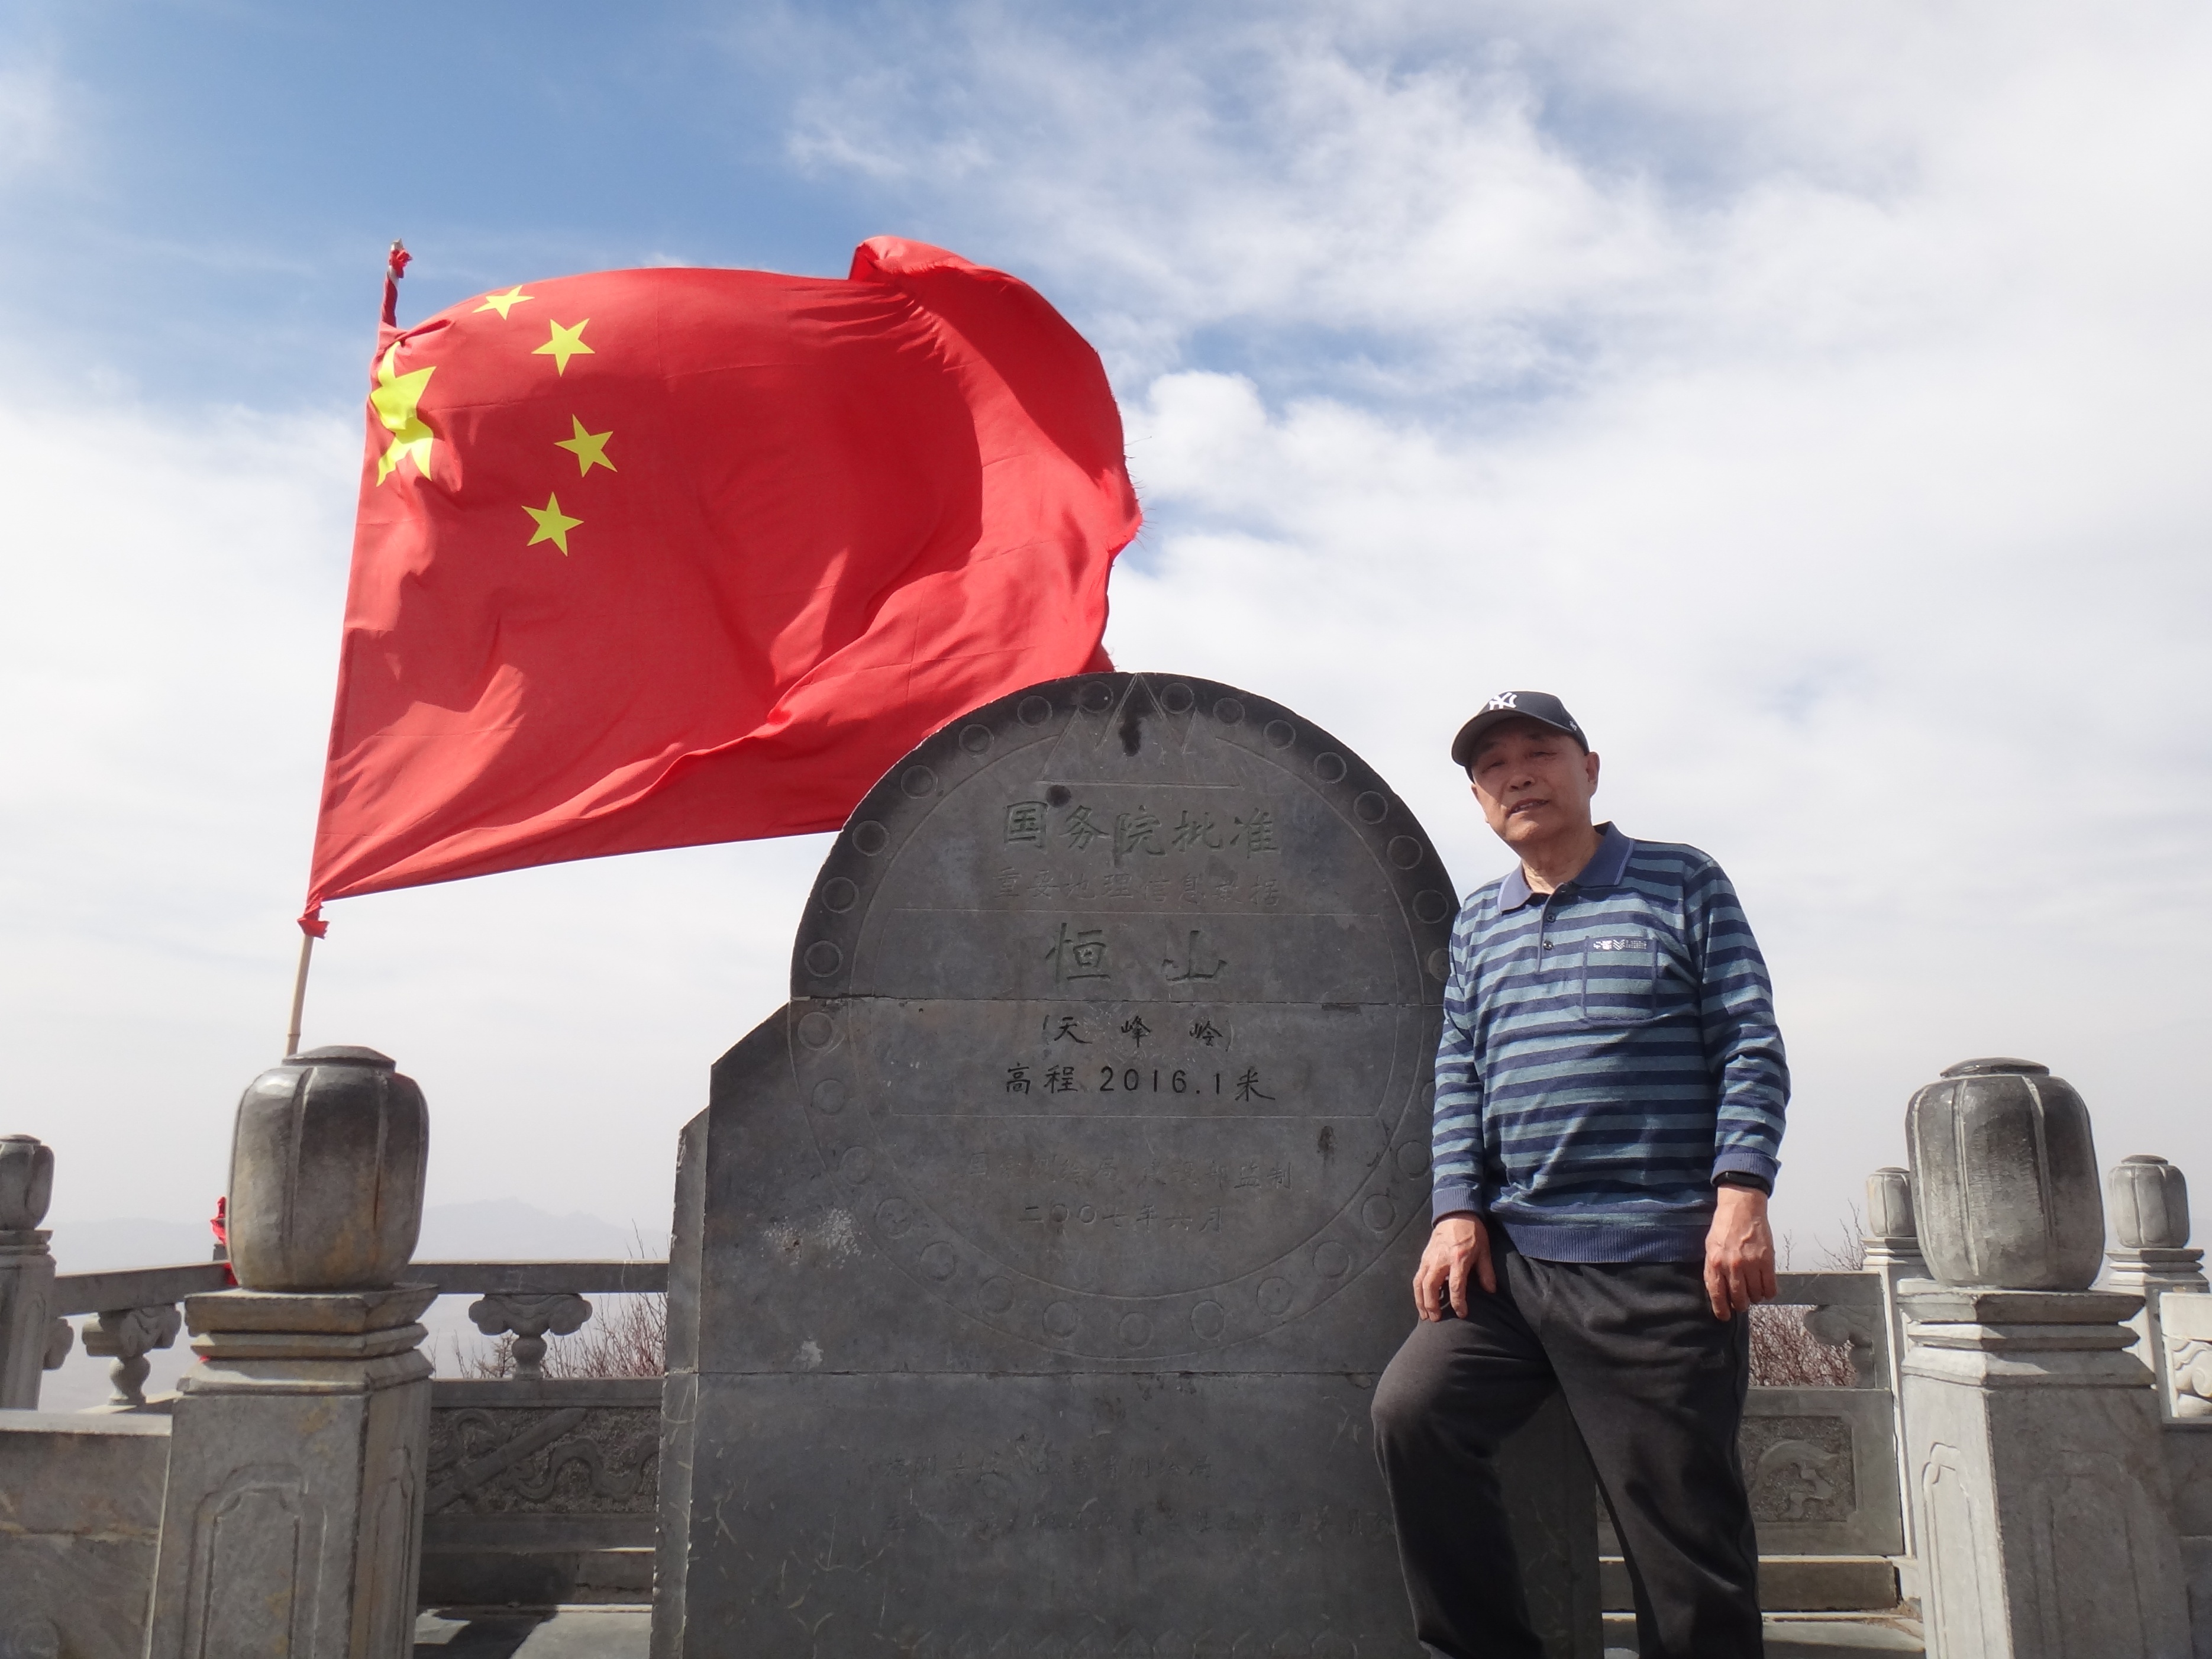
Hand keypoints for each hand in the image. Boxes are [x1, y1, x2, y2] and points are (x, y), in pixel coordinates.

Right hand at [1413, 1214, 1494, 1320]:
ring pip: (1419, 1282)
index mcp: (1458, 1259)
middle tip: (1436, 1319)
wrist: (1456, 1213)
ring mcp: (1429, 1258)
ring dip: (1420, 1301)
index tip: (1461, 1313)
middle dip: (1431, 1305)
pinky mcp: (1424, 1257)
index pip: (1455, 1286)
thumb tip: (1491, 1291)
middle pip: (1430, 1286)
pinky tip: (1421, 1300)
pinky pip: (1417, 1276)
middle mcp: (1441, 1260)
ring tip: (1424, 1315)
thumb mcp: (1484, 1251)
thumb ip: (1486, 1272)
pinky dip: (1418, 1290)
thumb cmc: (1472, 1232)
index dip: (1458, 1302)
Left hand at [1704, 1185, 1776, 1319]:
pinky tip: (1765, 1289)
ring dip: (1755, 1298)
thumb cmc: (1724, 1228)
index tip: (1725, 1317)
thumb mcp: (1710, 1248)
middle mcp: (1732, 1266)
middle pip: (1739, 1298)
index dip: (1722, 1310)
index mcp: (1715, 1263)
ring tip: (1753, 1293)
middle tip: (1742, 1303)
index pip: (1718, 1295)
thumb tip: (1717, 1292)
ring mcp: (1751, 1264)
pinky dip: (1768, 1293)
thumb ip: (1712, 1270)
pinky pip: (1770, 1287)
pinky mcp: (1767, 1260)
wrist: (1742, 1208)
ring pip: (1756, 1295)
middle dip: (1740, 1305)